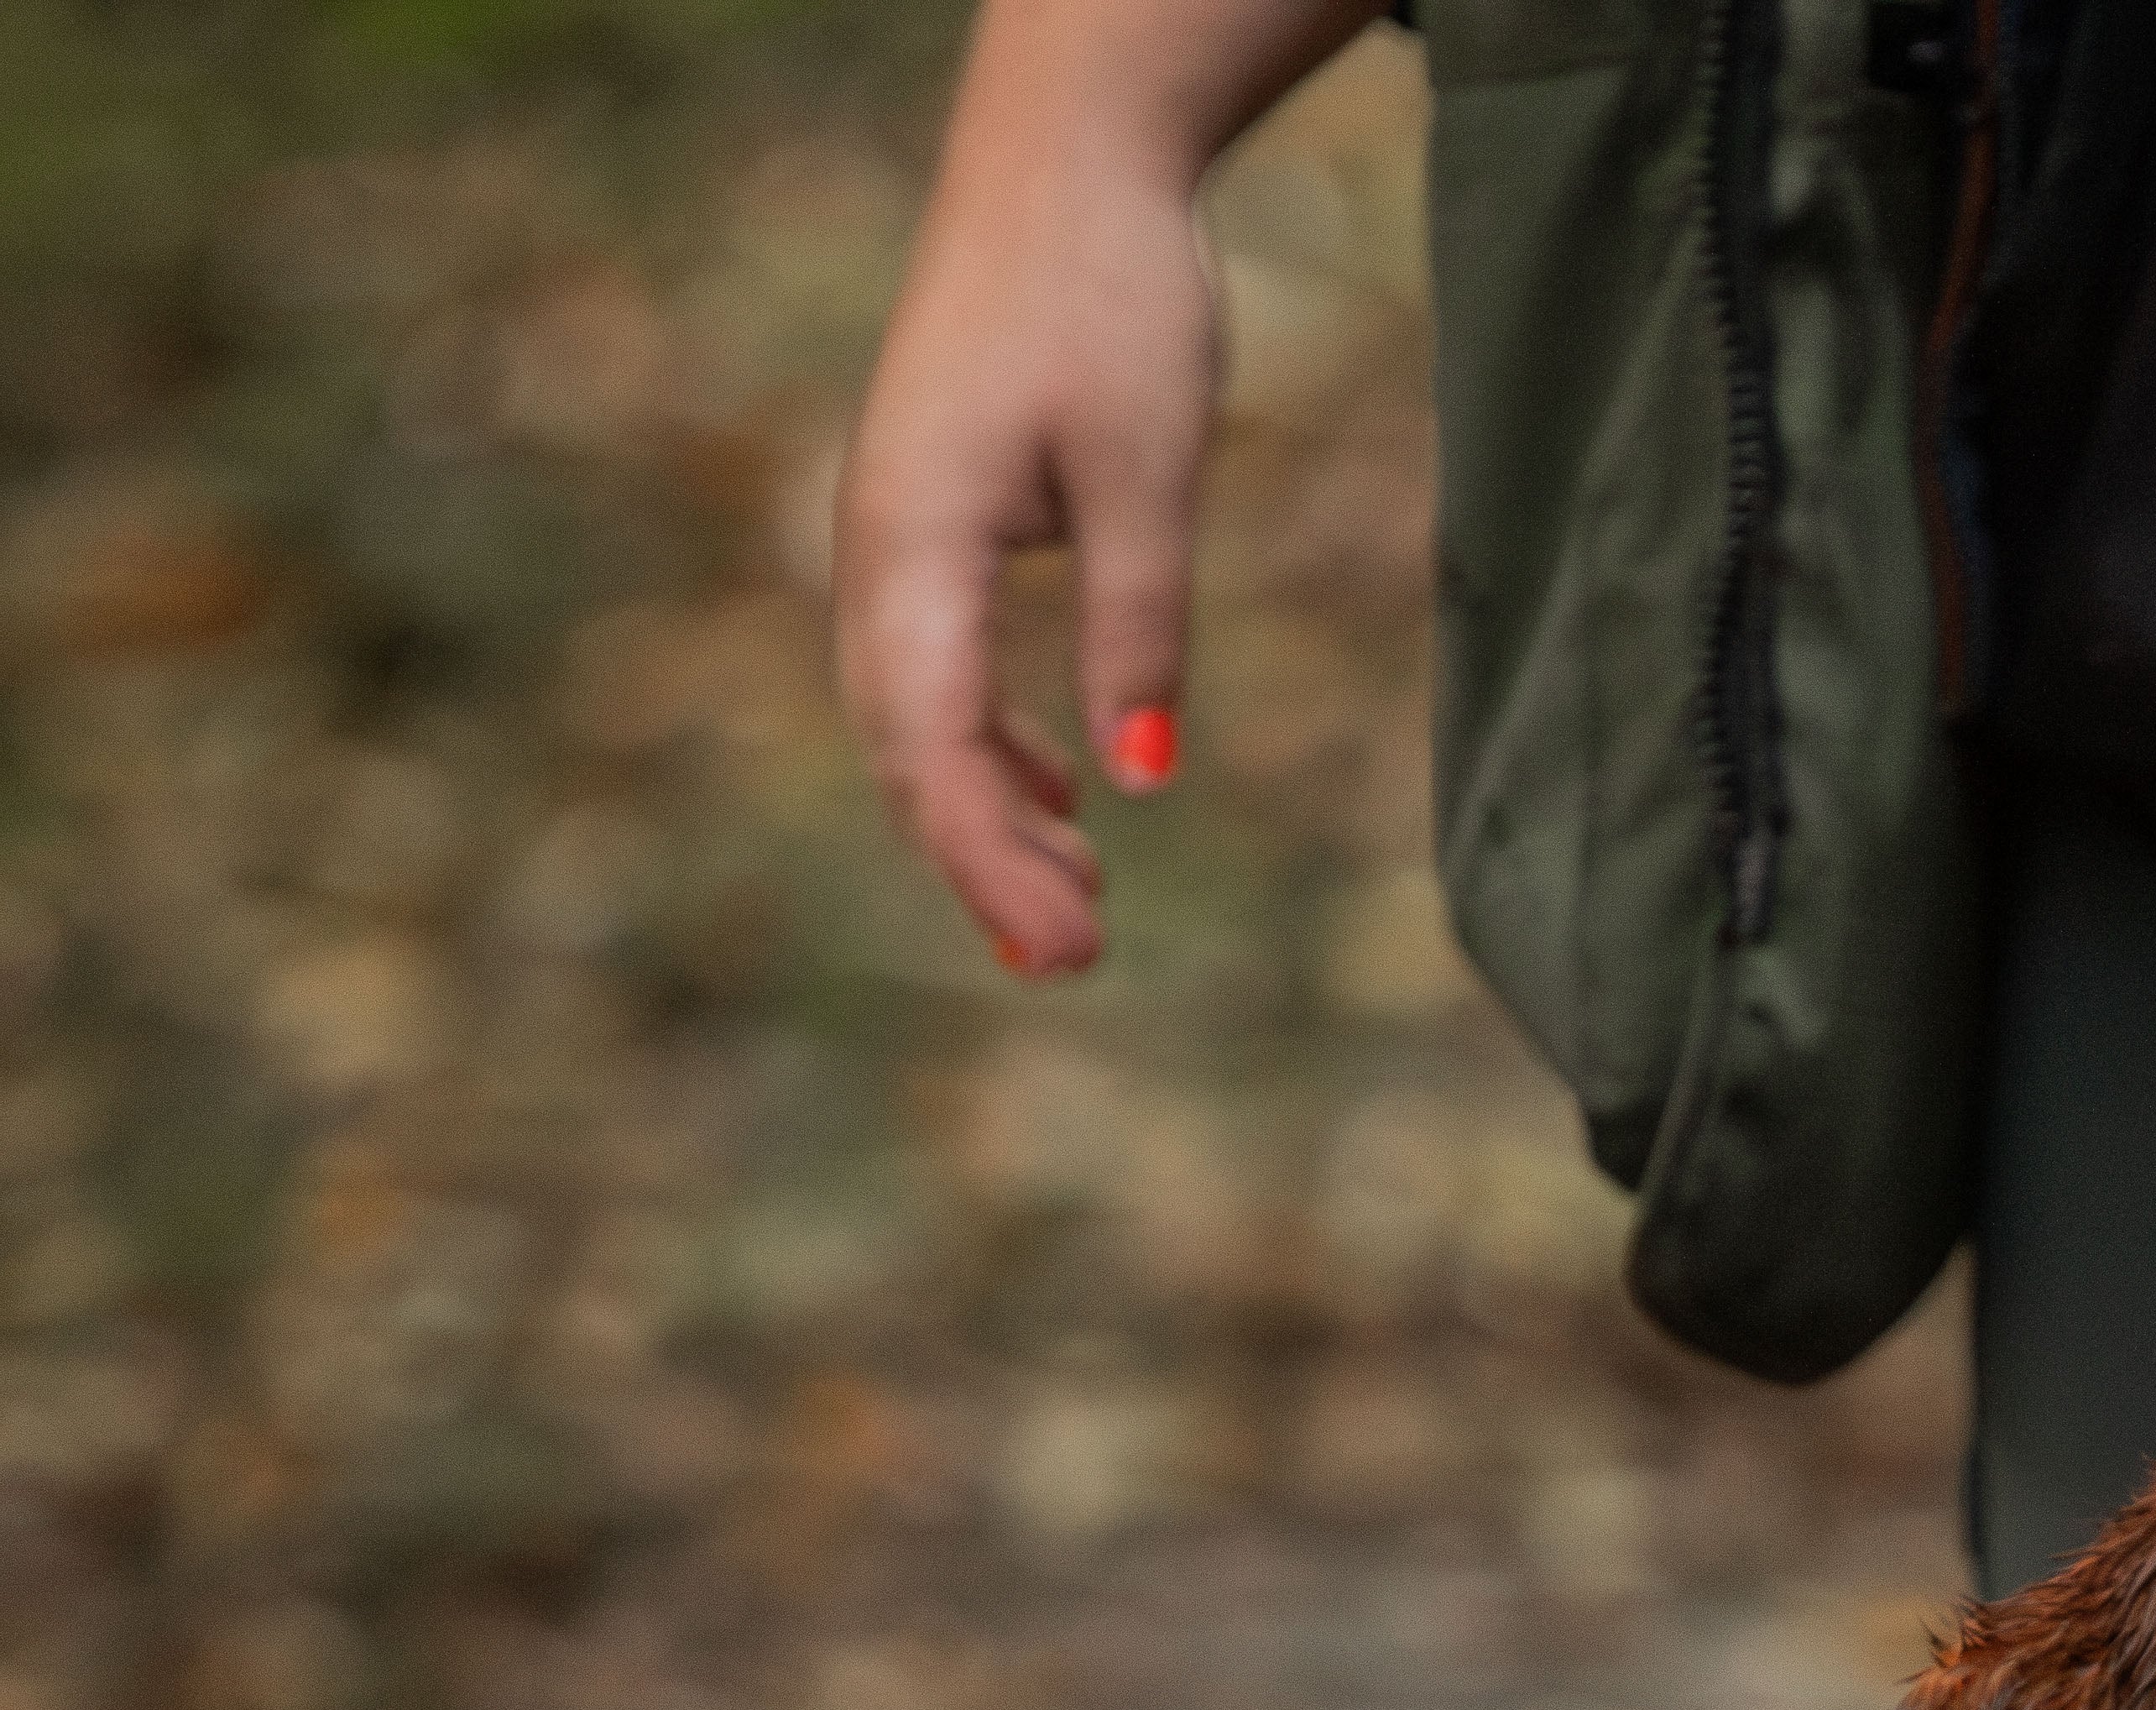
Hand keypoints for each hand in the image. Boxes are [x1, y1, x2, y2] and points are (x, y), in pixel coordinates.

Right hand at [829, 0, 1379, 974]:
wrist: (1063, 170)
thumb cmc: (1107, 302)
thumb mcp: (1148, 472)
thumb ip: (1140, 627)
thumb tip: (1145, 780)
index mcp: (912, 542)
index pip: (929, 745)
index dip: (990, 858)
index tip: (1067, 947)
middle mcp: (879, 551)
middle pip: (907, 750)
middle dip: (983, 863)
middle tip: (1073, 964)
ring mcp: (897, 538)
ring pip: (919, 719)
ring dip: (991, 815)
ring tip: (1080, 908)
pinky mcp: (936, 523)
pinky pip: (943, 669)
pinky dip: (998, 748)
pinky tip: (1074, 797)